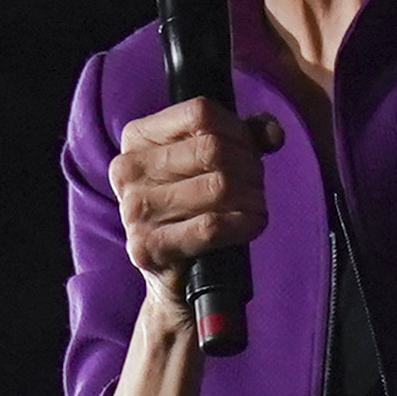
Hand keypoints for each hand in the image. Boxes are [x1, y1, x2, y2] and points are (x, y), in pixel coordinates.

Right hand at [100, 97, 271, 395]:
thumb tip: (270, 131)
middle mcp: (126, 170)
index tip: (250, 151)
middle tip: (258, 186)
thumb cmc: (198, 214)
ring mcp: (133, 210)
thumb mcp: (215, 167)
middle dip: (249, 167)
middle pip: (212, 148)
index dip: (239, 129)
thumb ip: (244, 137)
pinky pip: (211, 225)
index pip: (201, 112)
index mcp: (136, 139)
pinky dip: (242, 223)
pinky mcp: (147, 247)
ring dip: (251, 196)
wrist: (179, 282)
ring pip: (216, 184)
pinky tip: (250, 225)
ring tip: (255, 207)